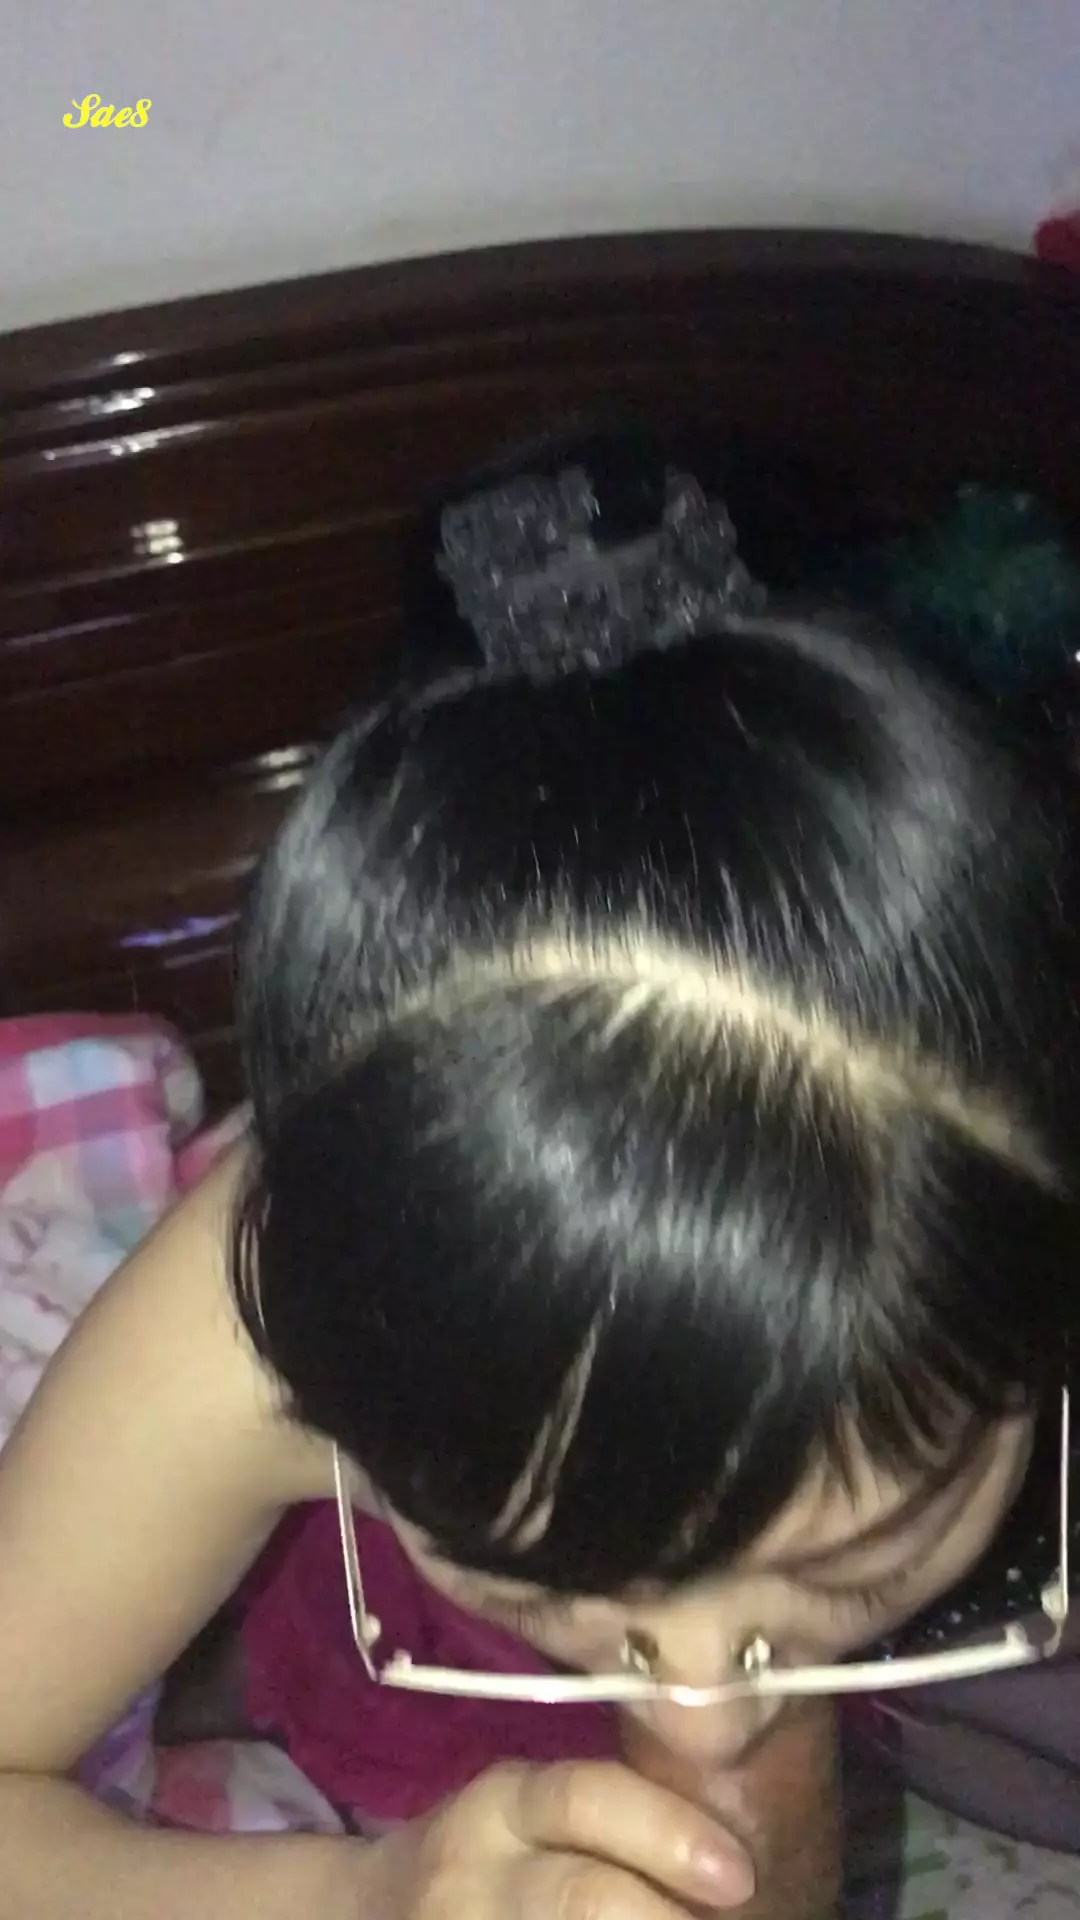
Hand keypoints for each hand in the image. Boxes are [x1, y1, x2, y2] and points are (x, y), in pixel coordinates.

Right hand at [360, 1758, 755, 1917]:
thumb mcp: (532, 1817)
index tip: (740, 1876)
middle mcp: (476, 1870)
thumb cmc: (493, 1858)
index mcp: (505, 1805)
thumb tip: (747, 1865)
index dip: (667, 1834)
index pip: (586, 1799)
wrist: (369, 1910)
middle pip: (581, 1896)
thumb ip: (612, 1822)